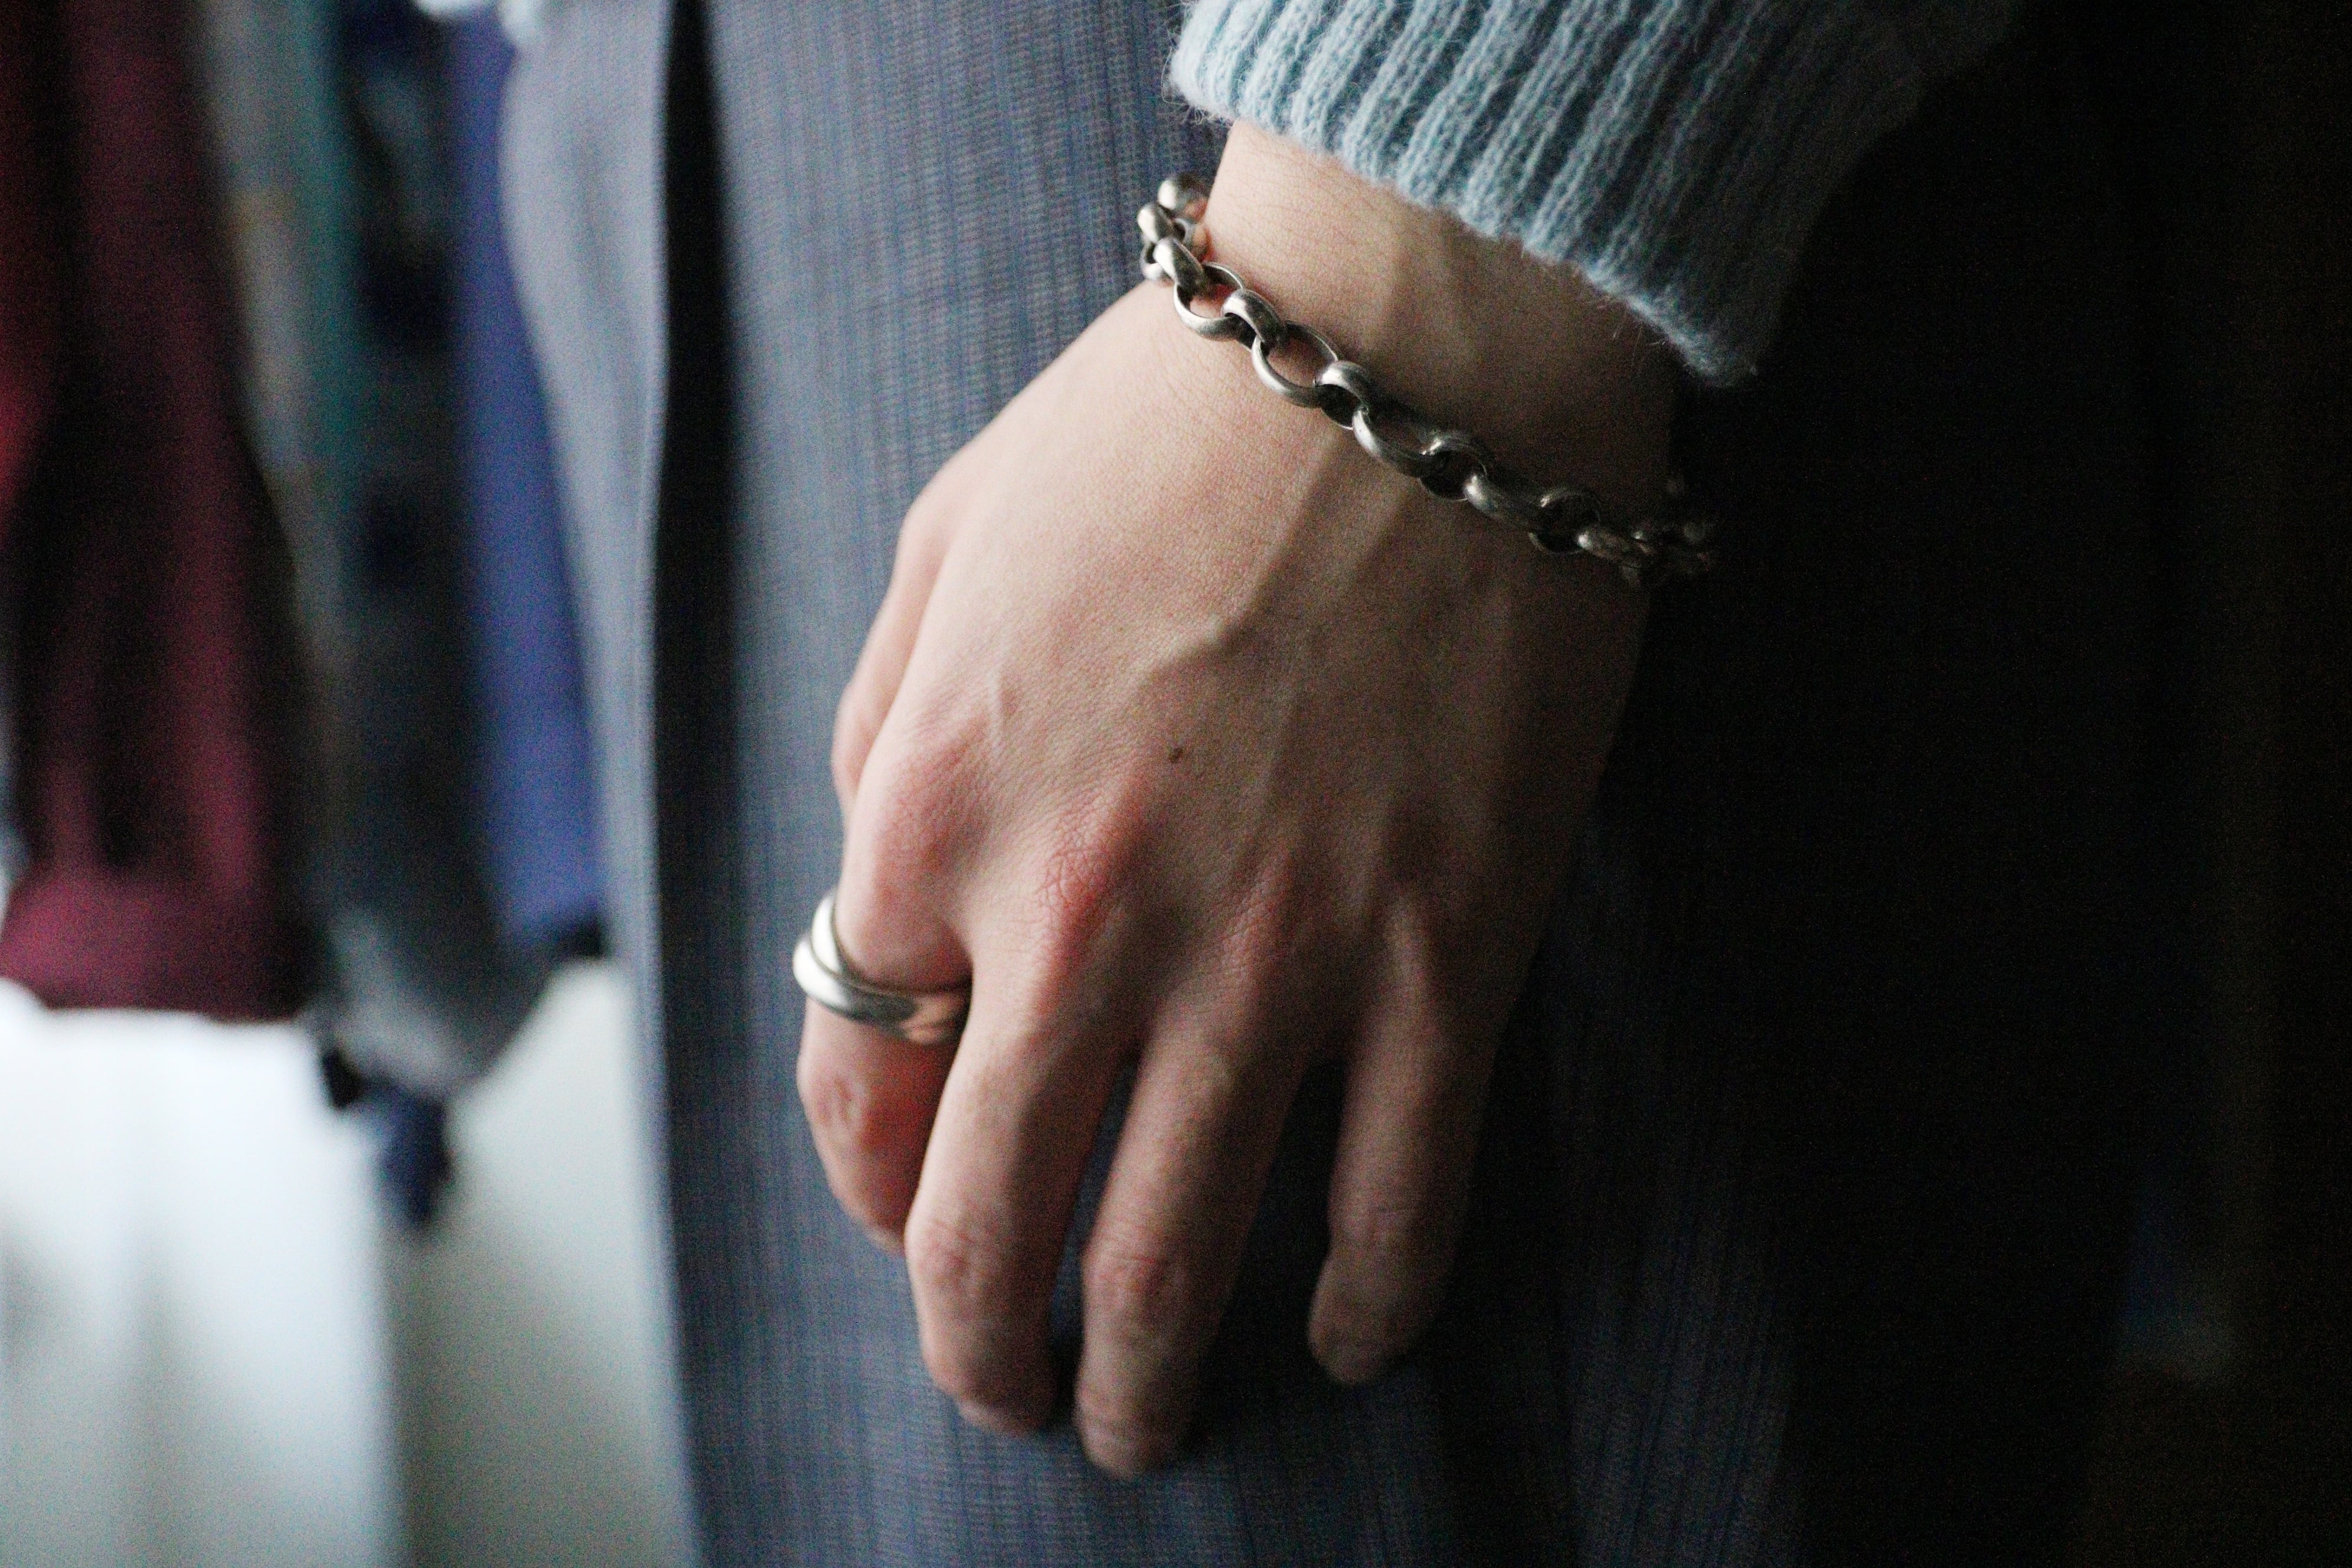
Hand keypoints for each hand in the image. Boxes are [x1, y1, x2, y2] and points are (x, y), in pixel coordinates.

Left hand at [797, 123, 1674, 1474]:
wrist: (1415, 344)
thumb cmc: (1165, 426)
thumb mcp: (941, 545)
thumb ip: (882, 733)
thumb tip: (877, 895)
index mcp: (933, 814)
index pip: (854, 1083)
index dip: (875, 1181)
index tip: (912, 1210)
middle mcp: (1077, 917)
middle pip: (989, 1223)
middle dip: (985, 1350)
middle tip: (1014, 1395)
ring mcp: (1268, 953)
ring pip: (1177, 1257)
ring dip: (1149, 1379)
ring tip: (1145, 1426)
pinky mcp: (1439, 956)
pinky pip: (1395, 1196)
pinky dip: (1366, 1299)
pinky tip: (1346, 1332)